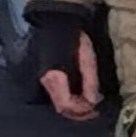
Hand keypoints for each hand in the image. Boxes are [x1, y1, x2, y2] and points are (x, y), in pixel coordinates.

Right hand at [30, 4, 104, 122]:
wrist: (54, 23)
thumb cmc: (72, 38)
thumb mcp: (86, 57)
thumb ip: (89, 80)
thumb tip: (93, 101)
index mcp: (54, 77)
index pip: (65, 105)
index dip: (81, 111)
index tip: (94, 109)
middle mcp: (44, 82)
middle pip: (60, 107)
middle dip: (78, 112)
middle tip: (94, 110)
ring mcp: (41, 80)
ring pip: (58, 102)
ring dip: (74, 108)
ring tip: (89, 104)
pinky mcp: (42, 78)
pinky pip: (55, 95)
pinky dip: (68, 100)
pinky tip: (79, 97)